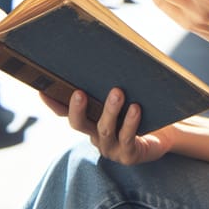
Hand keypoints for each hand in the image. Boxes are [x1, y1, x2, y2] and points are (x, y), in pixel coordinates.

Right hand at [40, 88, 174, 164]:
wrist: (166, 134)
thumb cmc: (143, 110)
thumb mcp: (125, 97)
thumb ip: (112, 84)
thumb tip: (110, 54)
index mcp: (91, 121)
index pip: (66, 113)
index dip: (53, 103)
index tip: (42, 89)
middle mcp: (96, 136)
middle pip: (79, 124)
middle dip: (77, 109)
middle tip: (79, 93)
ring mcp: (111, 147)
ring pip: (105, 130)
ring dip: (110, 110)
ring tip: (117, 92)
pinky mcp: (128, 154)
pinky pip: (127, 138)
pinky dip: (130, 123)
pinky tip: (136, 108)